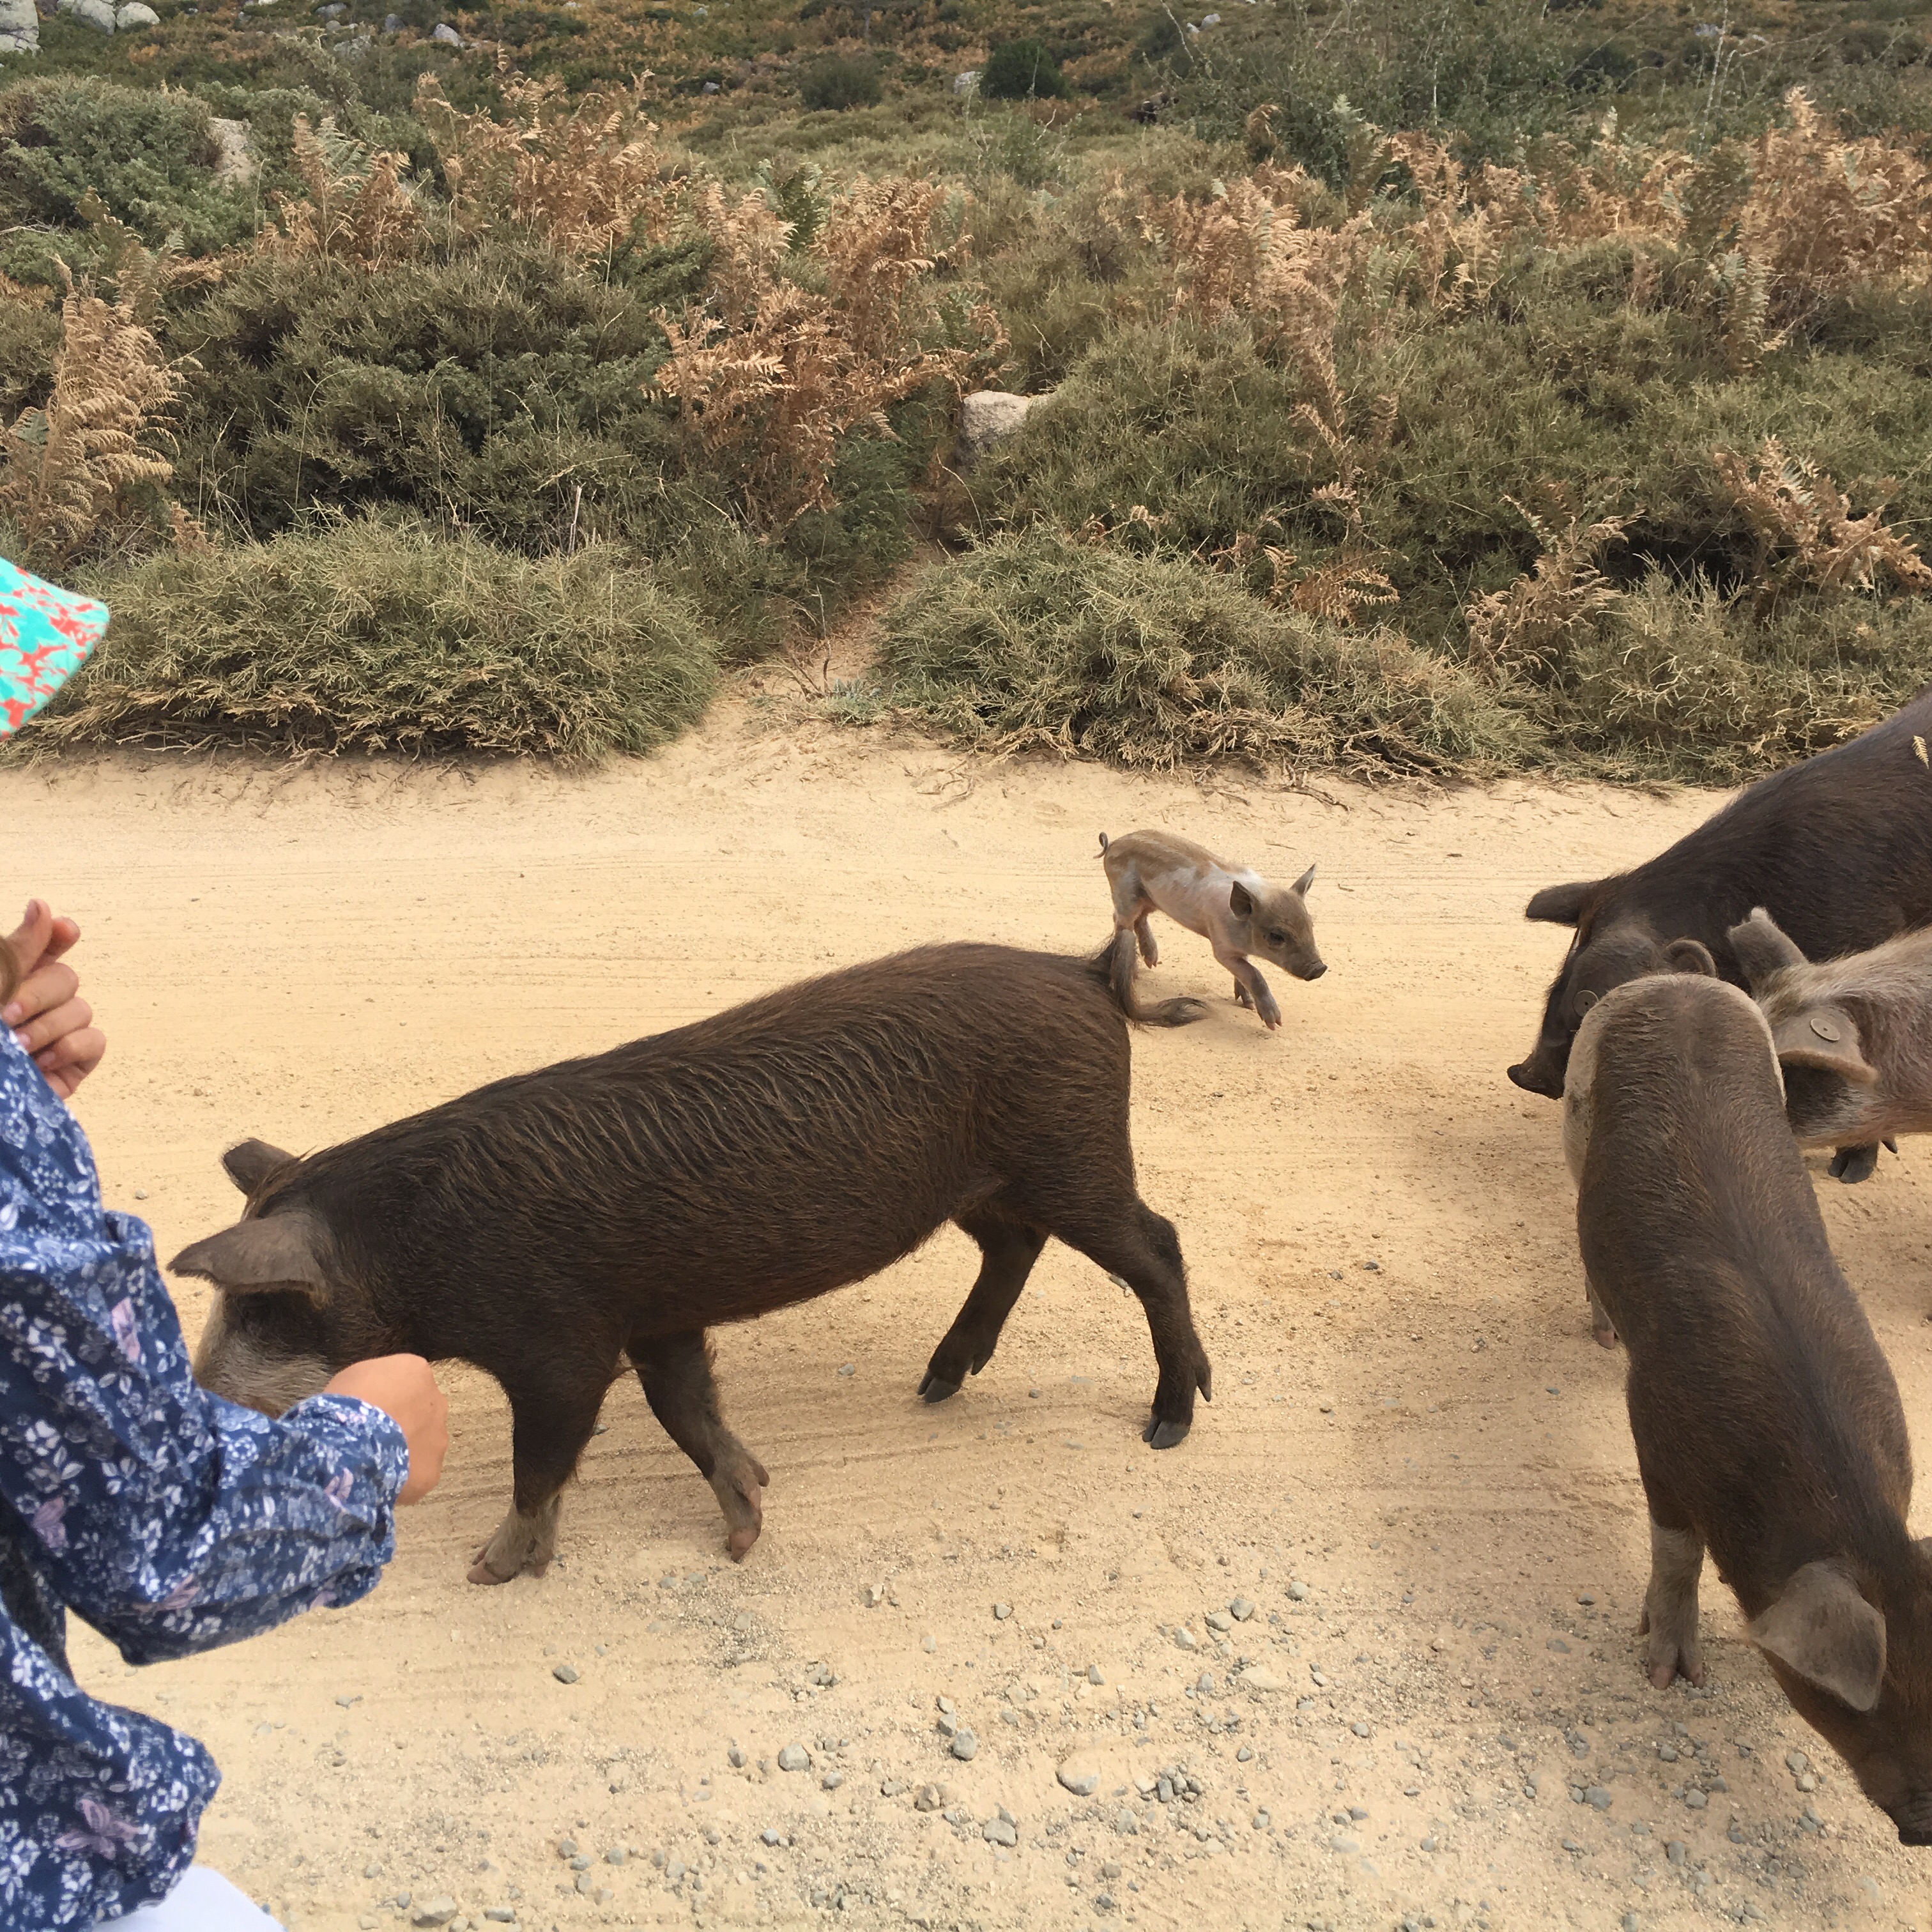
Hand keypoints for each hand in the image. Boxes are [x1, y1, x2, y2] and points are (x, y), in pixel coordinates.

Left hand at [4, 900, 105, 1098]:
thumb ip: (15, 951)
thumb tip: (42, 905)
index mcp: (11, 980)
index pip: (46, 946)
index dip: (58, 936)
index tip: (62, 931)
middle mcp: (37, 1004)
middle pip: (66, 977)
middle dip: (39, 993)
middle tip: (6, 1015)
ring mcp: (57, 1035)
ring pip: (81, 1009)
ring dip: (48, 1026)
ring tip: (16, 1047)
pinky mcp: (73, 1065)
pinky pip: (94, 1041)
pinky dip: (72, 1046)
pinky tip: (43, 1061)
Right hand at [324, 1355, 449, 1504]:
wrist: (351, 1443)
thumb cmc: (347, 1403)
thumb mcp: (355, 1376)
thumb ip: (376, 1383)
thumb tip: (377, 1397)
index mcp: (417, 1373)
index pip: (409, 1383)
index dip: (388, 1400)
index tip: (371, 1412)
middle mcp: (437, 1403)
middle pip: (422, 1413)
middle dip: (405, 1424)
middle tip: (376, 1438)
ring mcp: (438, 1439)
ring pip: (424, 1445)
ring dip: (406, 1452)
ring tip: (376, 1463)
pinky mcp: (431, 1472)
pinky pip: (417, 1475)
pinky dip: (402, 1479)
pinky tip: (380, 1481)